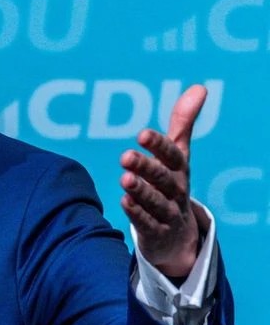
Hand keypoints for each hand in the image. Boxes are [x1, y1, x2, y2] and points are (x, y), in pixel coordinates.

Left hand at [119, 84, 206, 277]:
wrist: (179, 237)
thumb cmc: (172, 186)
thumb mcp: (178, 156)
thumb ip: (182, 123)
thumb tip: (200, 87)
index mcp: (180, 171)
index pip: (173, 156)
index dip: (159, 145)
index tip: (142, 134)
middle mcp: (176, 191)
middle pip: (163, 179)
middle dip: (147, 168)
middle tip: (125, 156)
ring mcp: (168, 214)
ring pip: (156, 202)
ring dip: (141, 190)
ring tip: (124, 178)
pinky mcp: (156, 233)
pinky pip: (148, 223)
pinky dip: (137, 214)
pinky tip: (124, 202)